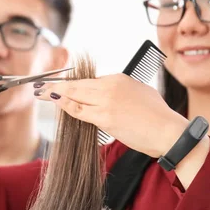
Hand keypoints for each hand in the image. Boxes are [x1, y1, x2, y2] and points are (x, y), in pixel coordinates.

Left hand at [34, 73, 187, 157]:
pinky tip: (55, 102)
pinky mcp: (104, 117)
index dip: (73, 84)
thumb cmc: (158, 116)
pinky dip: (65, 105)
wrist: (168, 131)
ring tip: (41, 93)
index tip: (60, 85)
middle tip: (41, 86)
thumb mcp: (140, 92)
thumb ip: (122, 90)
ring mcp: (106, 101)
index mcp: (118, 78)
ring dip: (55, 93)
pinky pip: (79, 110)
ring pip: (75, 94)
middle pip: (77, 84)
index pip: (89, 80)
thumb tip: (108, 94)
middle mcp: (110, 86)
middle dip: (56, 85)